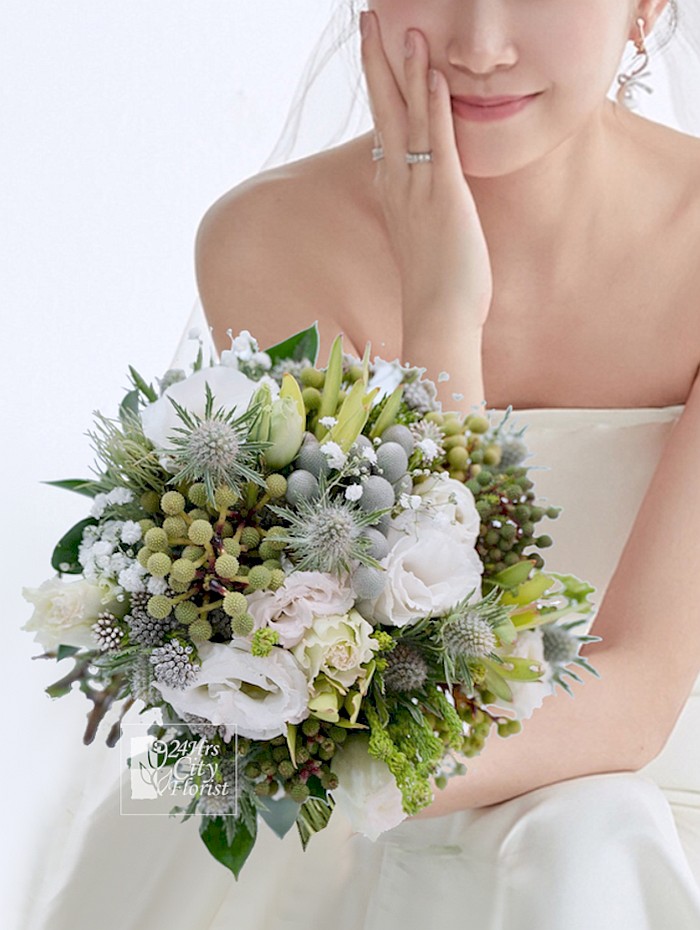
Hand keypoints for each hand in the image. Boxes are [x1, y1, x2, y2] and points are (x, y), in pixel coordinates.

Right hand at [360, 10, 492, 333]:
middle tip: (367, 21)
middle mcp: (399, 184)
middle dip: (376, 63)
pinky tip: (433, 72)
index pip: (386, 129)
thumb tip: (427, 199)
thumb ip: (422, 210)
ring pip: (408, 118)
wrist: (439, 318)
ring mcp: (418, 189)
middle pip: (384, 111)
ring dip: (405, 70)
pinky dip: (435, 105)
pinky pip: (437, 141)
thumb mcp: (425, 239)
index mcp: (395, 192)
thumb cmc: (437, 288)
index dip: (380, 89)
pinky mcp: (444, 197)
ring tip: (402, 27)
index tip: (375, 55)